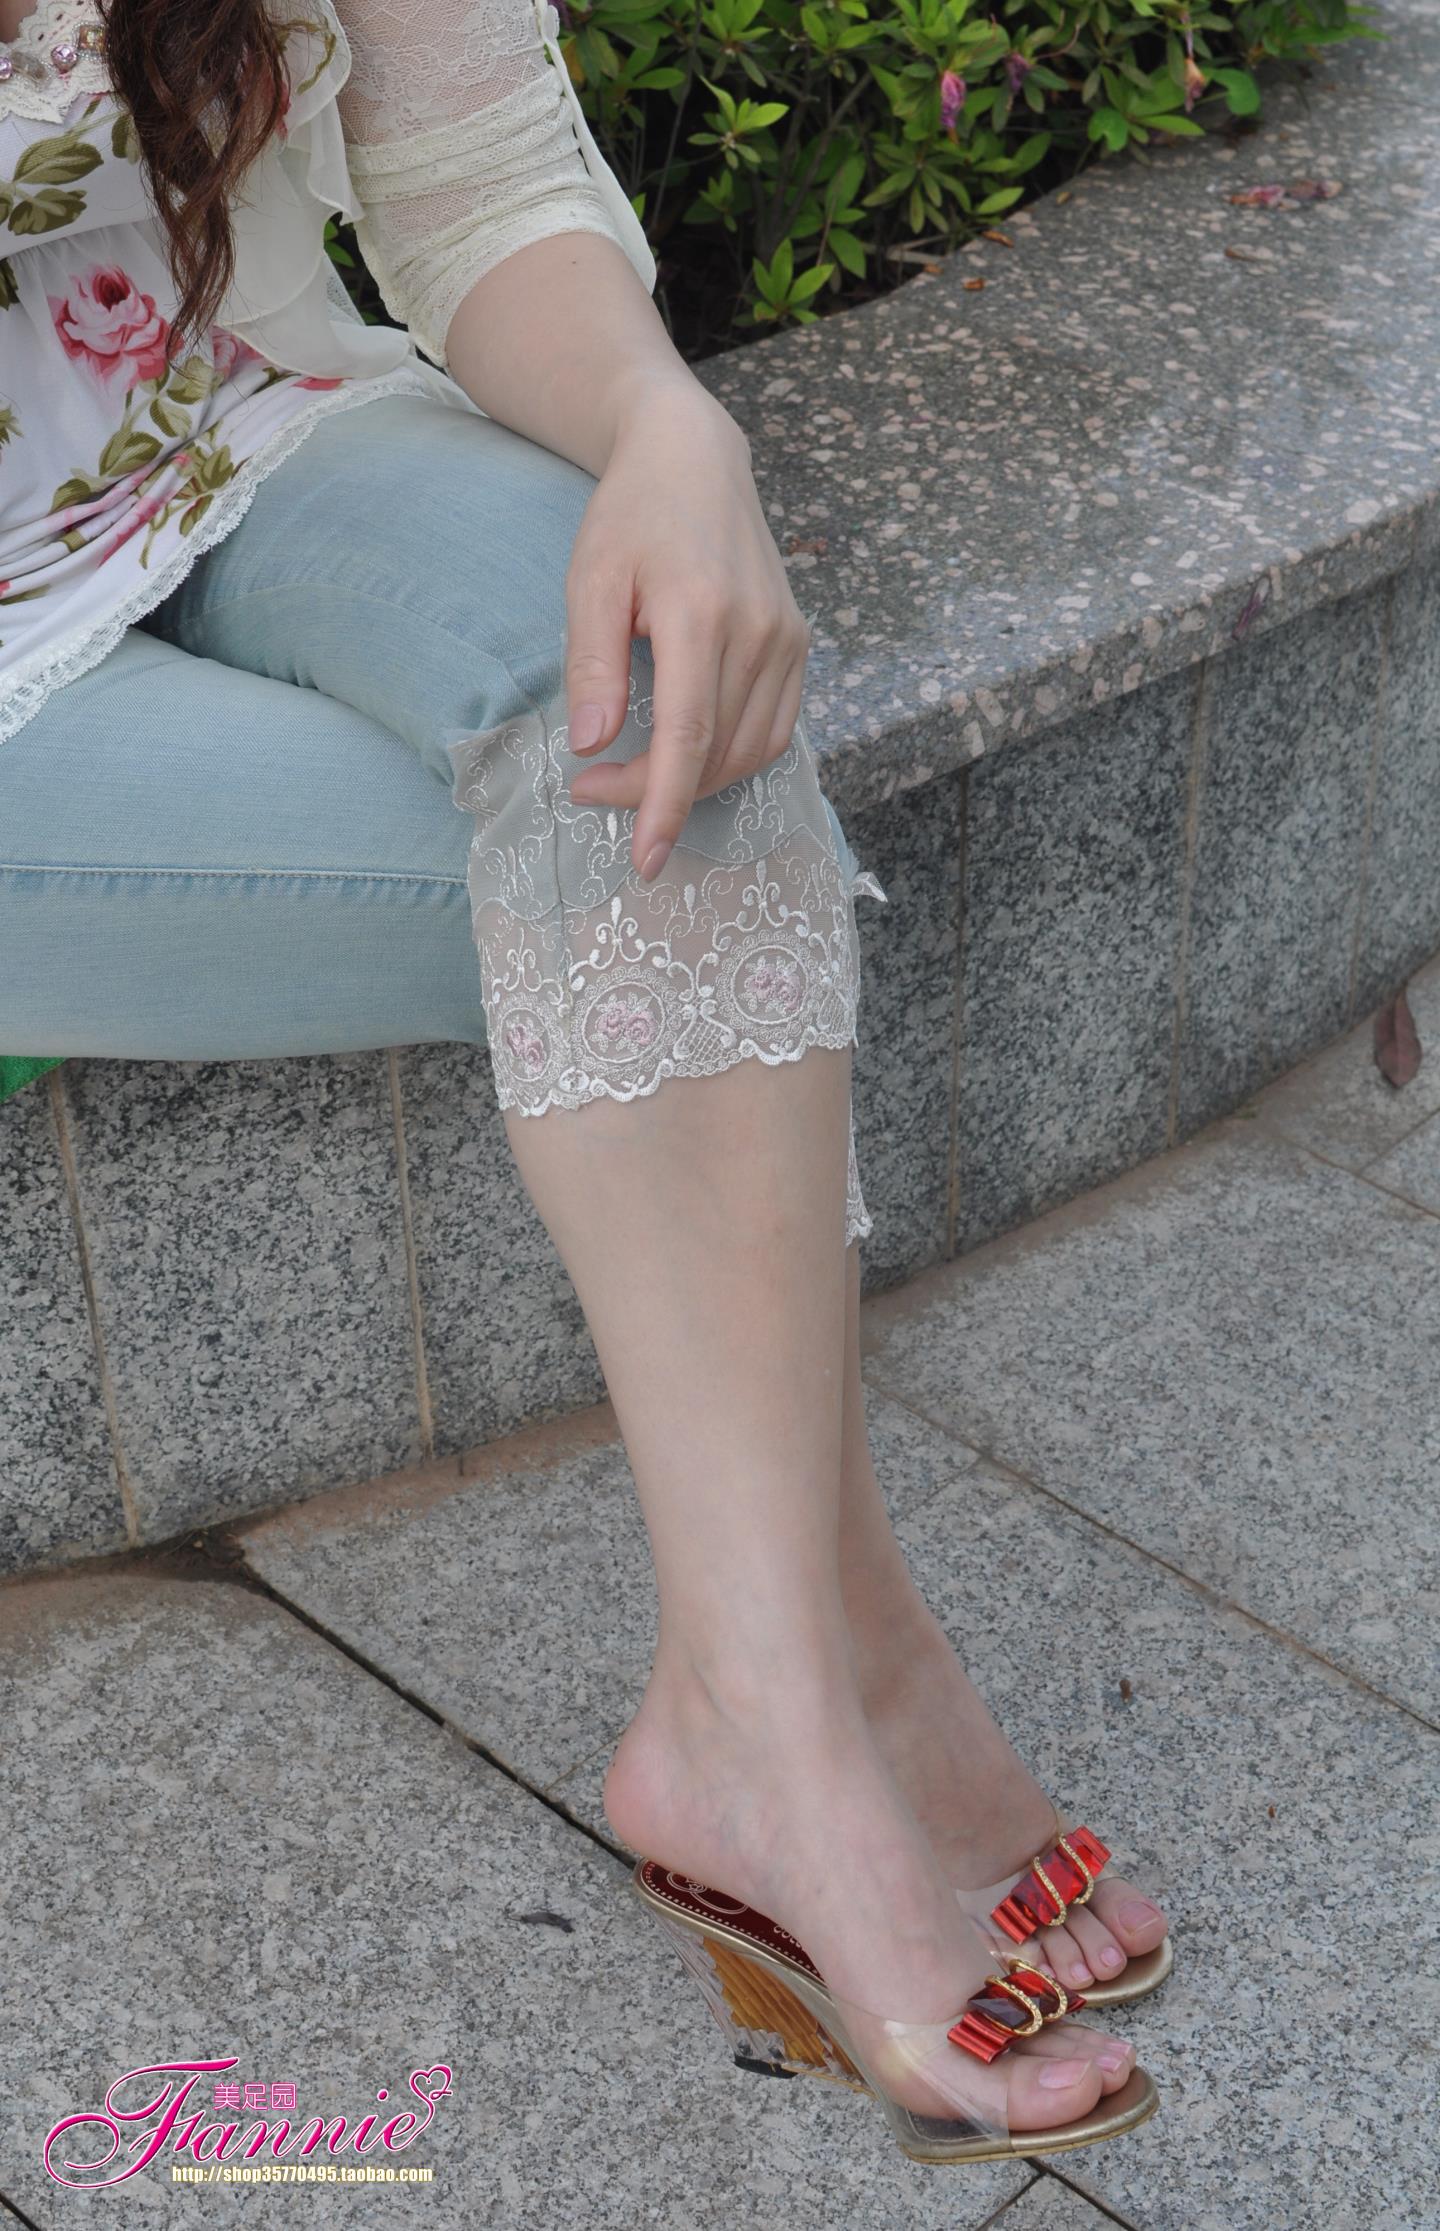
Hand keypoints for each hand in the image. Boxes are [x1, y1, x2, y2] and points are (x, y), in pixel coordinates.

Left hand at [563, 381, 810, 880]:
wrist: (695, 460)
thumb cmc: (631, 516)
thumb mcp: (590, 580)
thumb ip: (593, 664)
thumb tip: (593, 746)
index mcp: (701, 614)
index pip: (688, 736)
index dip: (663, 804)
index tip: (642, 858)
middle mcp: (759, 632)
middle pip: (716, 753)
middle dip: (658, 794)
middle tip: (596, 791)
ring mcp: (787, 640)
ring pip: (750, 752)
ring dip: (695, 784)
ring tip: (637, 778)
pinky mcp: (799, 644)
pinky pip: (774, 729)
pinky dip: (730, 758)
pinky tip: (686, 755)